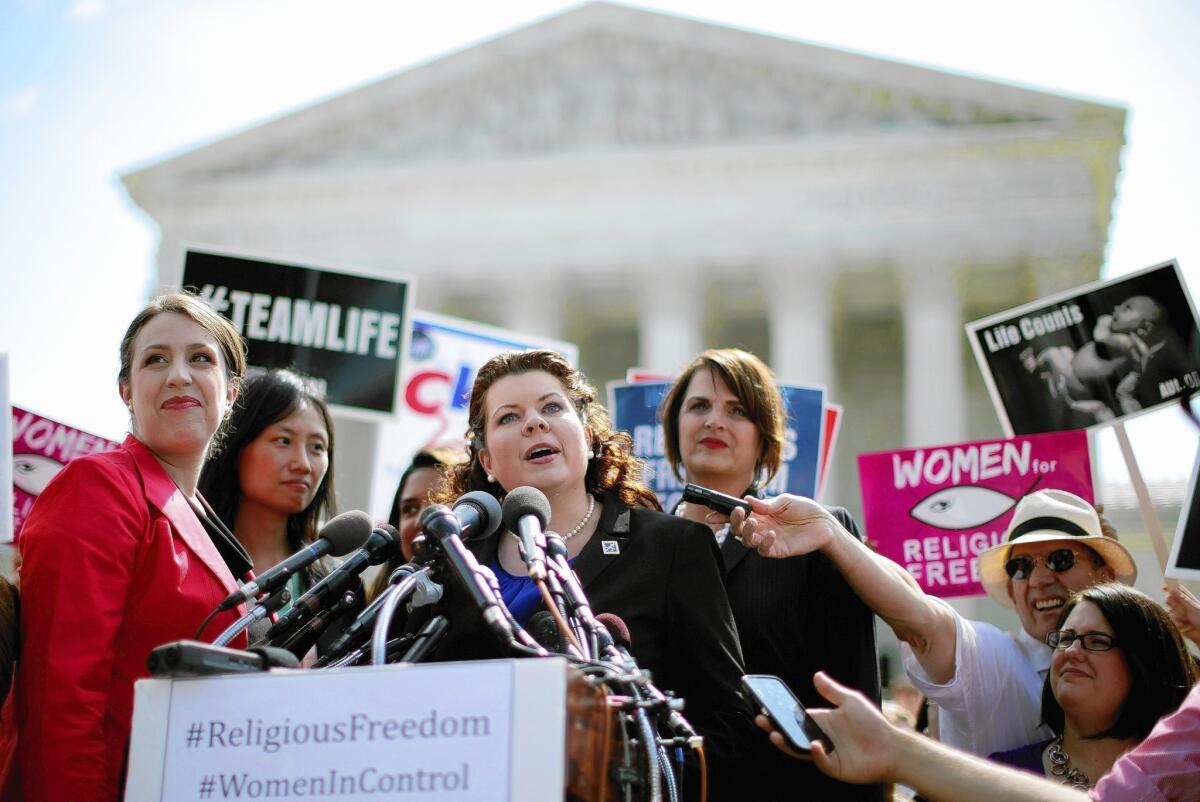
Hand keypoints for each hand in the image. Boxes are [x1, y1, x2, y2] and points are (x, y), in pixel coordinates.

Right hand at [730, 494, 836, 558]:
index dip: (724, 515)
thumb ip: (767, 504)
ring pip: (747, 541)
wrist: (825, 523)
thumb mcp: (786, 501)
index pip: (739, 515)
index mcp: (761, 514)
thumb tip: (747, 500)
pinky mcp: (778, 550)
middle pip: (739, 529)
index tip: (712, 514)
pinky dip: (764, 543)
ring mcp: (768, 539)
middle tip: (738, 513)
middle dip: (734, 521)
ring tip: (753, 522)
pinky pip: (764, 550)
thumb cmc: (806, 510)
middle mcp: (762, 527)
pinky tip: (771, 533)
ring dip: (746, 531)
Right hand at [755, 671, 901, 783]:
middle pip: (792, 734)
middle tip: (761, 720)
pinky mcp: (835, 767)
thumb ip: (832, 690)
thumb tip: (816, 675)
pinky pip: (820, 761)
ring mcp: (826, 754)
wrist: (892, 747)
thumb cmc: (873, 723)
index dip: (780, 714)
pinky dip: (815, 754)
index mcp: (821, 722)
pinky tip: (814, 745)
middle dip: (775, 728)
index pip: (795, 718)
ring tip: (775, 734)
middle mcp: (820, 738)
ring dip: (786, 743)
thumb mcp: (850, 701)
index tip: (765, 707)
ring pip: (799, 750)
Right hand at [1165, 584, 1199, 644]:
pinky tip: (1185, 625)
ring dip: (1177, 615)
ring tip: (1187, 619)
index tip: (1164, 588)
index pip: (1176, 589)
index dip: (1169, 587)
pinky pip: (1170, 620)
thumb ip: (1182, 599)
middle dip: (1174, 605)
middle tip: (1182, 609)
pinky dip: (1177, 623)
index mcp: (1187, 598)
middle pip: (1169, 599)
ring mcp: (1178, 613)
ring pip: (1169, 611)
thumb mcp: (1193, 608)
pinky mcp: (1176, 621)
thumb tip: (1173, 589)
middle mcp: (1182, 605)